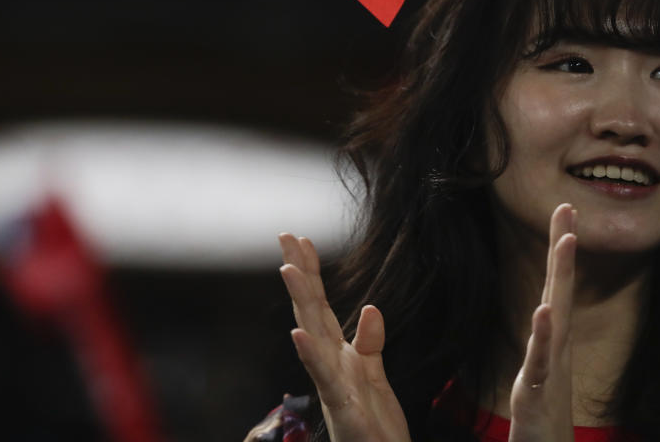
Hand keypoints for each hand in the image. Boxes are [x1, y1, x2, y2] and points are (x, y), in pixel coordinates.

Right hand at [278, 233, 410, 441]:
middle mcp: (327, 364)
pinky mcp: (341, 405)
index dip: (311, 271)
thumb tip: (369, 307)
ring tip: (287, 269)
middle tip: (286, 237)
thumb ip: (370, 341)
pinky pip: (324, 376)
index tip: (300, 238)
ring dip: (300, 302)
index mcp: (336, 354)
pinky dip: (310, 355)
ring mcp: (331, 383)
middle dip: (299, 273)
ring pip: (312, 335)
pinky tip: (298, 334)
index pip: (319, 305)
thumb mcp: (374, 373)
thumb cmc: (373, 422)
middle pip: (310, 310)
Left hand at [508, 203, 576, 441]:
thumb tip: (546, 313)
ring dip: (561, 276)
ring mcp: (549, 366)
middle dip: (563, 246)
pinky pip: (542, 359)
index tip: (564, 211)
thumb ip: (543, 341)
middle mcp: (555, 346)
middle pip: (559, 287)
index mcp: (551, 339)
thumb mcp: (540, 370)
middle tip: (567, 206)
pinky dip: (544, 335)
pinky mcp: (539, 390)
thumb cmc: (543, 417)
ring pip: (555, 315)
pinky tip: (544, 311)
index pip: (555, 285)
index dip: (559, 249)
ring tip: (566, 241)